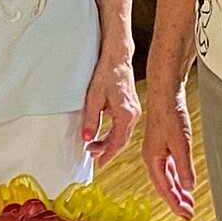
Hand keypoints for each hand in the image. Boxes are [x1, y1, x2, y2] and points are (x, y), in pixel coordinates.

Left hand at [80, 51, 139, 167]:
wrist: (117, 59)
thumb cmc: (107, 74)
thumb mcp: (93, 98)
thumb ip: (90, 120)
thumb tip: (86, 137)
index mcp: (126, 114)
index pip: (117, 142)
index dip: (106, 153)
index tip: (97, 161)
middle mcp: (134, 115)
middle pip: (121, 141)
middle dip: (107, 151)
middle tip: (94, 158)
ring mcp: (134, 112)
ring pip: (123, 135)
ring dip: (110, 144)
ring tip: (96, 149)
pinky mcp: (132, 108)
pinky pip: (124, 127)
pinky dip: (114, 135)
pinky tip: (105, 137)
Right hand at [141, 73, 195, 218]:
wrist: (165, 94)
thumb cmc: (169, 115)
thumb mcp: (181, 144)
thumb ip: (184, 168)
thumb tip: (188, 187)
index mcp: (152, 159)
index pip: (164, 188)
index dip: (175, 203)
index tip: (185, 214)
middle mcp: (152, 157)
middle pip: (164, 184)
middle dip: (176, 199)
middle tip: (187, 212)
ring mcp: (157, 150)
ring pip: (167, 176)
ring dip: (177, 189)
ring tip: (187, 201)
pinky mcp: (163, 144)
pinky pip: (169, 167)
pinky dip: (177, 177)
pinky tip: (183, 181)